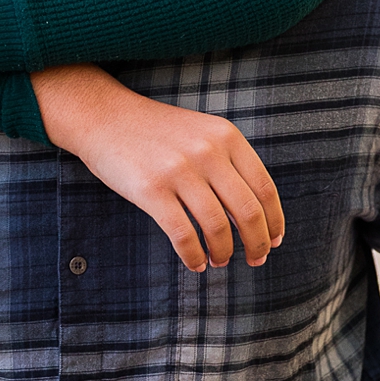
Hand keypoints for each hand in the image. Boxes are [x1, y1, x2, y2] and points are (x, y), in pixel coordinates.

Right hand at [34, 66, 283, 272]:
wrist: (105, 117)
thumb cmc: (157, 132)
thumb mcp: (202, 133)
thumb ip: (229, 163)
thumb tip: (255, 215)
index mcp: (226, 137)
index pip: (264, 188)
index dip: (274, 220)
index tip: (274, 241)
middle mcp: (207, 152)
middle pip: (248, 211)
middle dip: (256, 243)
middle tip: (255, 260)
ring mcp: (179, 170)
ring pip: (217, 227)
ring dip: (223, 252)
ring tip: (220, 261)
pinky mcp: (151, 190)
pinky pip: (183, 235)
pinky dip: (193, 256)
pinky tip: (195, 263)